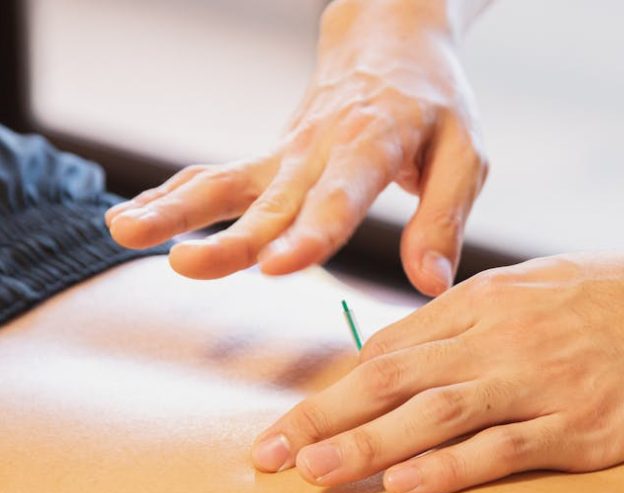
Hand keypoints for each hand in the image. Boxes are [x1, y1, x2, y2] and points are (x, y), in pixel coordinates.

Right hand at [105, 0, 487, 295]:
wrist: (392, 43)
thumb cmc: (436, 106)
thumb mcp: (464, 155)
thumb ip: (443, 220)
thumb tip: (431, 285)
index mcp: (374, 145)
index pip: (340, 195)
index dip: (311, 232)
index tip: (279, 265)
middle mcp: (320, 149)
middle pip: (272, 200)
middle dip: (232, 237)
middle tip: (188, 265)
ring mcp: (287, 153)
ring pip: (226, 183)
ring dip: (177, 210)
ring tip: (125, 232)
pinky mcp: (270, 158)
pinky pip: (216, 176)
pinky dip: (174, 196)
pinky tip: (131, 219)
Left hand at [250, 252, 623, 492]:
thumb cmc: (623, 293)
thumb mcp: (539, 283)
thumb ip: (474, 312)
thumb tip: (408, 348)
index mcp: (489, 298)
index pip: (392, 346)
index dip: (336, 385)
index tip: (294, 418)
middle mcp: (505, 336)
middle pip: (396, 378)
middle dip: (325, 416)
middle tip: (269, 453)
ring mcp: (543, 381)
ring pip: (437, 413)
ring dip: (369, 445)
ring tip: (313, 473)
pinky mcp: (582, 425)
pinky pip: (504, 448)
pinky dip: (451, 467)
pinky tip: (407, 486)